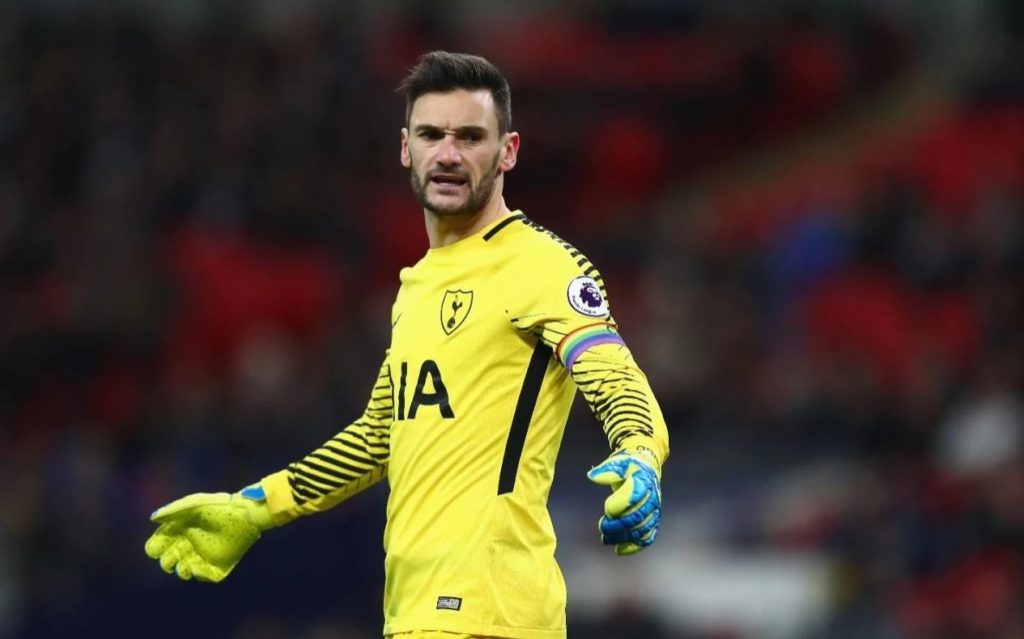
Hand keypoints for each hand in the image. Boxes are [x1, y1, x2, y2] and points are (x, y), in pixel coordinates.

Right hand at [144, 485, 273, 581]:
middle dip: (166, 562)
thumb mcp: (194, 504)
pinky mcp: (219, 563)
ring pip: (185, 570)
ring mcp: (204, 555)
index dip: (155, 547)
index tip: (157, 547)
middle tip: (172, 558)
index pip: (161, 543)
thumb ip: (173, 510)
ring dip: (181, 571)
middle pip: (169, 559)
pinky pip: (206, 576)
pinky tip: (196, 568)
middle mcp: (190, 544)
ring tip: (184, 566)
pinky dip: (199, 575)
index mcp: (181, 530)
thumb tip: (153, 518)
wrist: (245, 514)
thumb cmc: (218, 506)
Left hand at [587, 450, 661, 555]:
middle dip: (620, 525)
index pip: (635, 496)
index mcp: (644, 481)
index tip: (607, 509)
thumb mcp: (618, 463)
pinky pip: (647, 537)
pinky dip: (635, 546)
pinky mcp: (652, 521)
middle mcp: (652, 498)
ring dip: (624, 537)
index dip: (621, 505)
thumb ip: (606, 470)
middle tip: (603, 527)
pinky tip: (619, 550)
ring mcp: (653, 511)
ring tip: (606, 539)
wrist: (645, 468)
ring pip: (642, 529)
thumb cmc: (628, 466)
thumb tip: (592, 476)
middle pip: (638, 516)